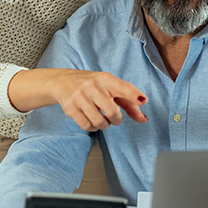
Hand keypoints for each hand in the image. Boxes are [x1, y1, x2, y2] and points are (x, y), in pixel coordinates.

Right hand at [8, 68, 148, 130]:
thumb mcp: (111, 88)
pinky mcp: (70, 108)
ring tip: (102, 118)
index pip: (123, 87)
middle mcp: (93, 86)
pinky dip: (93, 127)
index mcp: (106, 79)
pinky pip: (87, 126)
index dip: (134, 95)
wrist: (63, 81)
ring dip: (104, 125)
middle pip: (113, 112)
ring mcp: (80, 97)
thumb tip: (144, 119)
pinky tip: (92, 121)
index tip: (143, 100)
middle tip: (114, 117)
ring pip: (100, 122)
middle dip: (117, 120)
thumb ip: (129, 103)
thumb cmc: (94, 86)